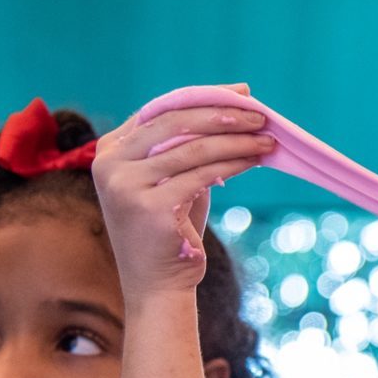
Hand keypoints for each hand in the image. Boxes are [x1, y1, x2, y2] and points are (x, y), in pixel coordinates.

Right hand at [92, 83, 273, 299]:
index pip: (160, 110)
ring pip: (194, 148)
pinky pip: (202, 174)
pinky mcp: (151, 207)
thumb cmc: (170, 230)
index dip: (203, 97)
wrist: (157, 284)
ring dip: (237, 140)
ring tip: (267, 139)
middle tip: (260, 114)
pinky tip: (255, 159)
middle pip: (175, 122)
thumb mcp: (172, 180)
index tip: (241, 93)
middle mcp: (110, 164)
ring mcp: (126, 185)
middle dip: (223, 114)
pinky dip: (234, 162)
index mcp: (110, 150)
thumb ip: (186, 146)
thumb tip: (233, 106)